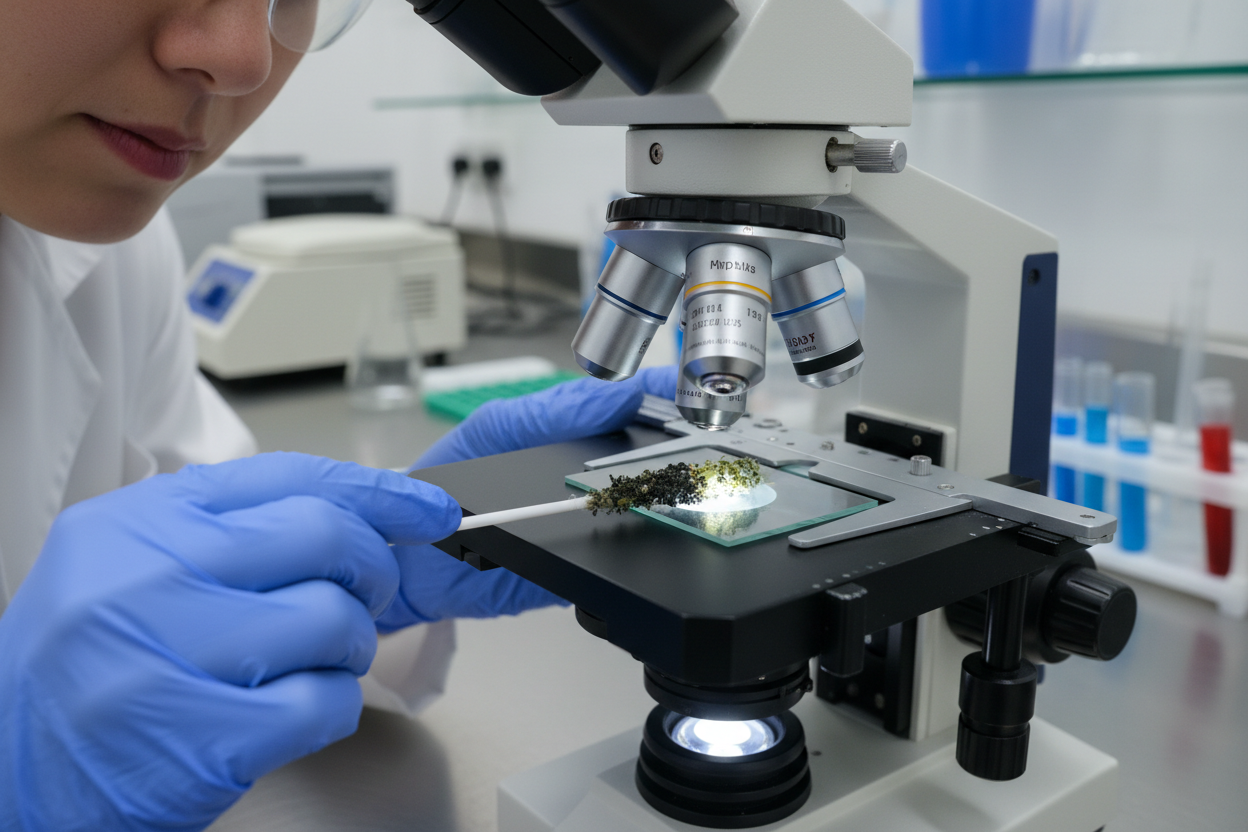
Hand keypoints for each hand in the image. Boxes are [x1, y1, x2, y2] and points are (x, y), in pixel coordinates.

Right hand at [0, 453, 458, 831]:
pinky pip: (325, 701)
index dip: (376, 490)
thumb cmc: (87, 665)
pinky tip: (294, 711)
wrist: (8, 769)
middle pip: (326, 537)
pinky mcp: (205, 735)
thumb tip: (353, 513)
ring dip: (351, 647)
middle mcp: (152, 573)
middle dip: (372, 570)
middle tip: (363, 599)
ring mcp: (174, 654)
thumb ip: (227, 531)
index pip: (289, 477)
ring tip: (315, 663)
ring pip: (334, 619)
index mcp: (141, 521)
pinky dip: (331, 707)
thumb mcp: (130, 563)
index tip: (428, 508)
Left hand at [376, 366, 676, 629]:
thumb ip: (555, 410)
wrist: (409, 559)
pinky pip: (618, 570)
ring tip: (700, 486)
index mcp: (570, 434)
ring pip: (646, 517)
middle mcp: (586, 481)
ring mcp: (585, 529)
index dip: (671, 402)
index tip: (701, 395)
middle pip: (653, 464)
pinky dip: (642, 561)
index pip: (635, 410)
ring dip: (673, 505)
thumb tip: (620, 395)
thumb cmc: (447, 479)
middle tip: (717, 440)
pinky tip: (662, 539)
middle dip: (691, 453)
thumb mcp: (499, 427)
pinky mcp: (576, 576)